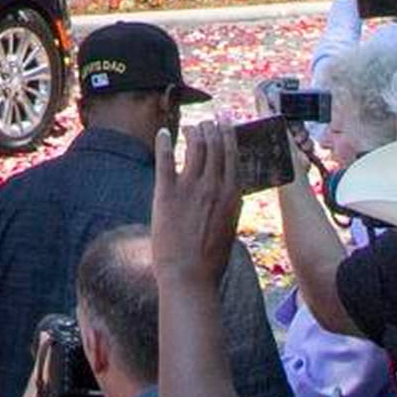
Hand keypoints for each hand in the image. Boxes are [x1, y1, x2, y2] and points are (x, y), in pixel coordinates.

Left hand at [150, 122, 241, 289]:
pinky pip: (165, 159)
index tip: (226, 124)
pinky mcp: (167, 193)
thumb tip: (227, 191)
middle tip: (209, 121)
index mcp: (232, 195)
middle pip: (215, 146)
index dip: (228, 136)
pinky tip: (163, 133)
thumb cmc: (211, 258)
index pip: (233, 155)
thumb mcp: (229, 226)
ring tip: (192, 127)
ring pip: (195, 148)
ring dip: (194, 133)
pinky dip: (164, 143)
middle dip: (212, 129)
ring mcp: (190, 188)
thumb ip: (228, 205)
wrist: (189, 276)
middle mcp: (214, 186)